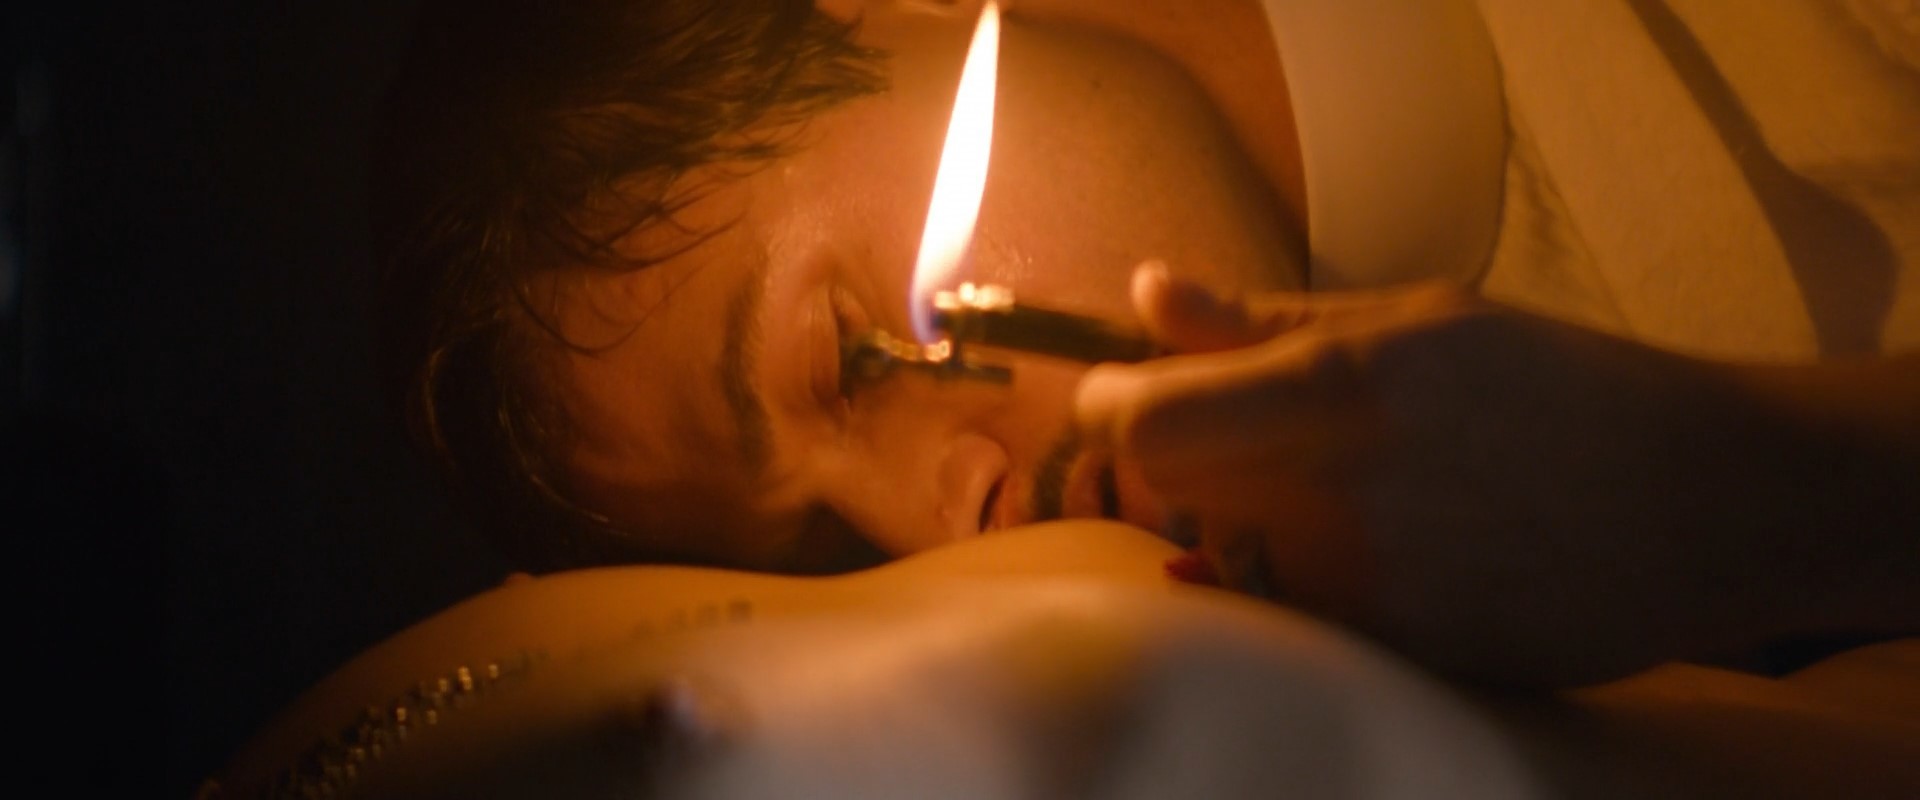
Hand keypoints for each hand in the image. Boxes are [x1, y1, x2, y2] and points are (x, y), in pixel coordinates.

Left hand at [1076, 264, 1910, 685]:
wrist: (1695, 504)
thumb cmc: (1549, 386)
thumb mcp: (1412, 319)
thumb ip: (1258, 320)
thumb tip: (1144, 292)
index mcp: (1341, 388)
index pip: (1143, 422)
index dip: (1111, 404)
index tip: (1123, 392)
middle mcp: (1343, 496)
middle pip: (1174, 491)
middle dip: (1187, 456)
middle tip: (1255, 431)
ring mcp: (1370, 589)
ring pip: (1228, 555)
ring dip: (1247, 520)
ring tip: (1353, 486)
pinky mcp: (1399, 653)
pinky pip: (1290, 613)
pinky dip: (1299, 577)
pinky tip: (1383, 542)